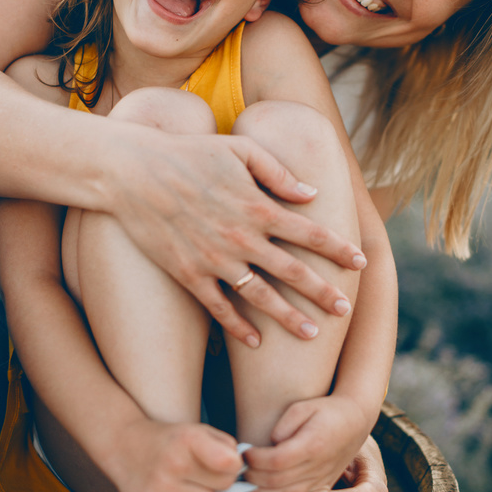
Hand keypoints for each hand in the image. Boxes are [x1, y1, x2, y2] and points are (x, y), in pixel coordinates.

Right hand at [107, 419, 241, 491]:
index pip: (231, 463)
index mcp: (188, 438)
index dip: (233, 464)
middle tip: (201, 472)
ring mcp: (161, 485)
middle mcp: (175, 461)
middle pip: (224, 485)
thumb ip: (225, 445)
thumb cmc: (169, 439)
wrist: (124, 443)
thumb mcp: (196, 430)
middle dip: (218, 479)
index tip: (223, 461)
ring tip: (186, 484)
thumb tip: (240, 469)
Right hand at [108, 125, 363, 345]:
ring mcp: (214, 259)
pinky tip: (256, 342)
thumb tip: (311, 193)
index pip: (311, 232)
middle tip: (345, 310)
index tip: (360, 262)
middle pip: (293, 271)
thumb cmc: (188, 153)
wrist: (132, 171)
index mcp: (258, 205)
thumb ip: (278, 172)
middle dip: (323, 292)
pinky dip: (238, 327)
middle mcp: (242, 237)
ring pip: (261, 297)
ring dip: (288, 318)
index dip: (339, 249)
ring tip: (310, 335)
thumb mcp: (239, 149)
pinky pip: (219, 307)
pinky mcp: (188, 274)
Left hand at [243, 394, 368, 491]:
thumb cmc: (326, 410)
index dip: (255, 459)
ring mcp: (321, 479)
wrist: (355, 420)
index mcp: (312, 445)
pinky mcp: (322, 486)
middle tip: (238, 469)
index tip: (243, 453)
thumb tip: (271, 443)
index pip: (276, 460)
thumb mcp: (304, 407)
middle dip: (254, 477)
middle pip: (278, 481)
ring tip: (246, 485)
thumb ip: (285, 424)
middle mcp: (317, 466)